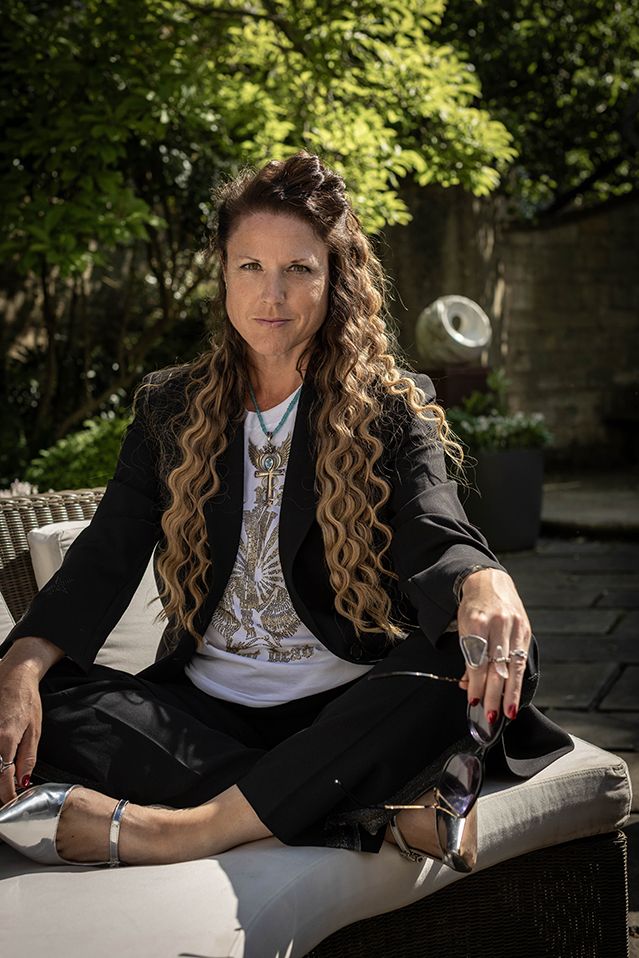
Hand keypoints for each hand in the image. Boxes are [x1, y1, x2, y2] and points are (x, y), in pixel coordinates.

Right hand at [0, 636, 61, 803]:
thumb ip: (28, 757)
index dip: (6, 795)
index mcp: (6, 740)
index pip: (2, 778)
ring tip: (3, 785)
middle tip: (5, 800)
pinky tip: (0, 766)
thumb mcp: (35, 729)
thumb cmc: (27, 700)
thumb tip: (23, 780)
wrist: (14, 676)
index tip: (11, 803)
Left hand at [456, 568, 530, 723]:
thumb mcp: (463, 627)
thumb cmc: (473, 608)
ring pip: (513, 667)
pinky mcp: (525, 630)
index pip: (477, 661)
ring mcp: (514, 627)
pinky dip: (517, 680)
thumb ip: (468, 657)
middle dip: (493, 695)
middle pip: (496, 667)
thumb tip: (468, 686)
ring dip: (510, 693)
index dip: (476, 684)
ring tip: (508, 713)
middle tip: (490, 717)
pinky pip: (522, 659)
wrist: (489, 582)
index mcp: (477, 623)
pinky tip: (515, 694)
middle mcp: (498, 625)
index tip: (473, 702)